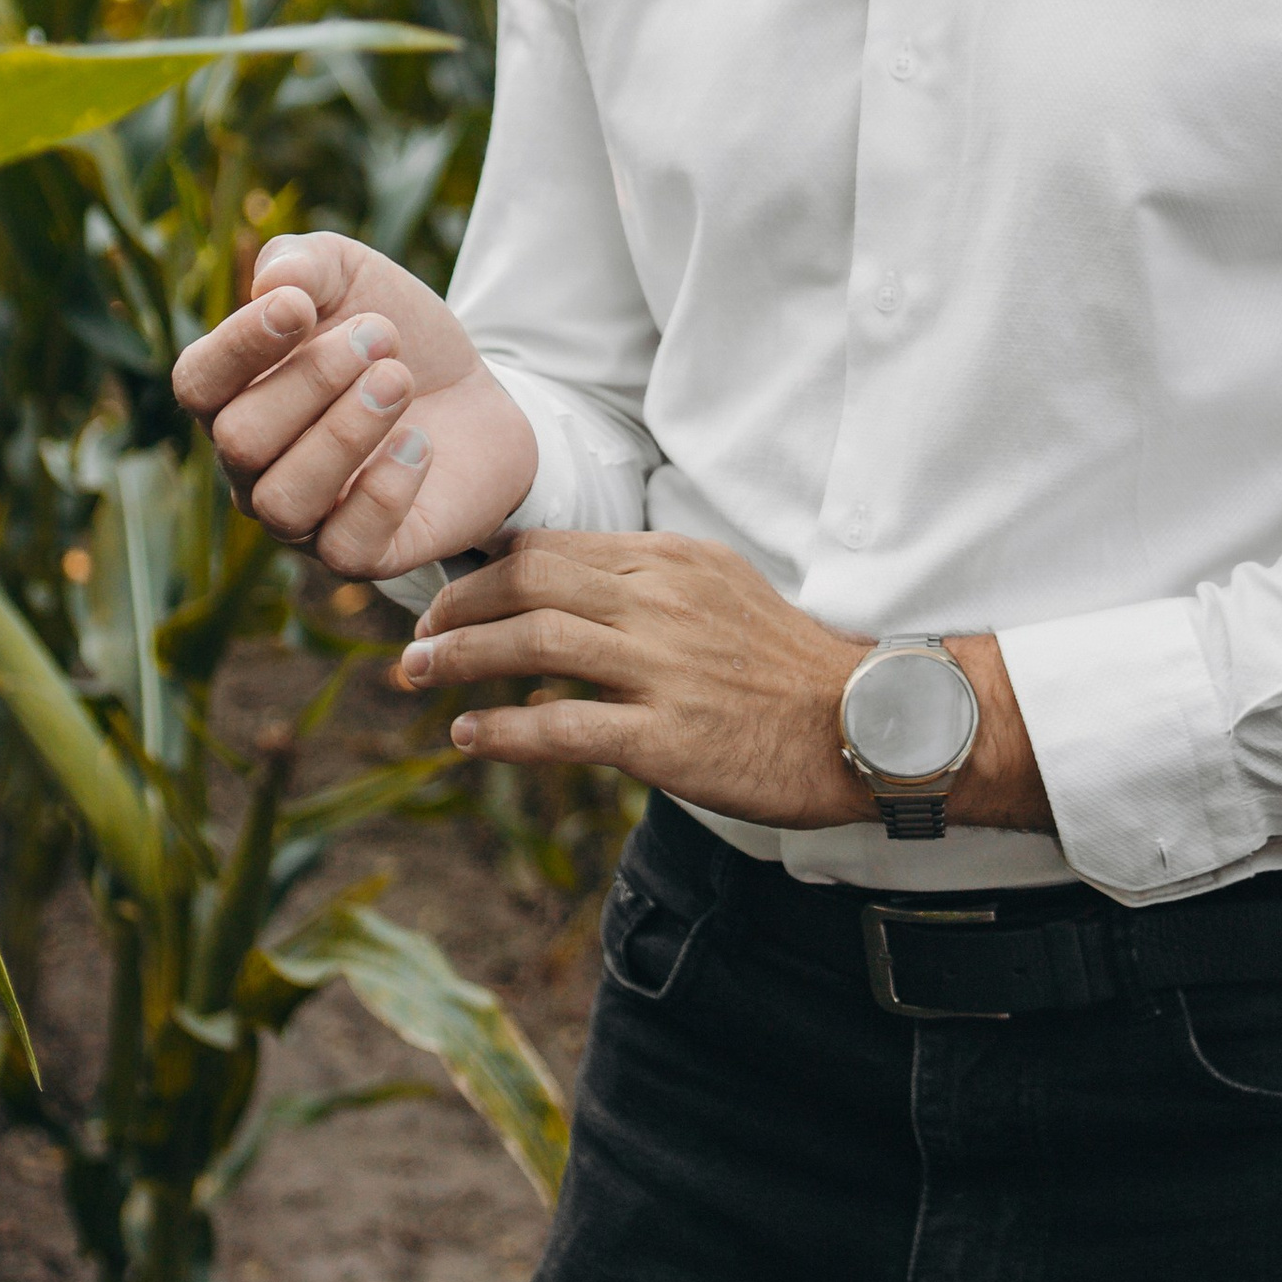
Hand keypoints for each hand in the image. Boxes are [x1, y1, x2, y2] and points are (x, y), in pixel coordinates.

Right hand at [170, 232, 539, 577]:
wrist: (477, 390)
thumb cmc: (392, 335)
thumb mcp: (350, 274)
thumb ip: (301, 262)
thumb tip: (272, 282)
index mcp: (235, 395)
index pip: (197, 383)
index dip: (238, 345)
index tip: (299, 306)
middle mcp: (253, 467)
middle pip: (241, 440)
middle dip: (312, 379)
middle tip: (381, 336)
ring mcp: (304, 519)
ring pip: (283, 502)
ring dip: (345, 433)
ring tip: (399, 380)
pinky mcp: (363, 553)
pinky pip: (346, 550)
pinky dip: (384, 492)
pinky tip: (420, 443)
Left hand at [396, 532, 1053, 833]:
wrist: (866, 724)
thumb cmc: (788, 667)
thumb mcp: (721, 592)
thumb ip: (647, 584)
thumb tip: (567, 589)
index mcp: (670, 560)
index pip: (552, 546)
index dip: (484, 568)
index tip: (446, 594)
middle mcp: (660, 600)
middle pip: (528, 580)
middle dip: (455, 606)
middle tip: (415, 636)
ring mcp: (662, 666)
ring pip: (534, 641)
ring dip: (460, 657)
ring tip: (416, 676)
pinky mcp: (667, 735)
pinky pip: (563, 725)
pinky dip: (504, 728)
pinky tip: (469, 735)